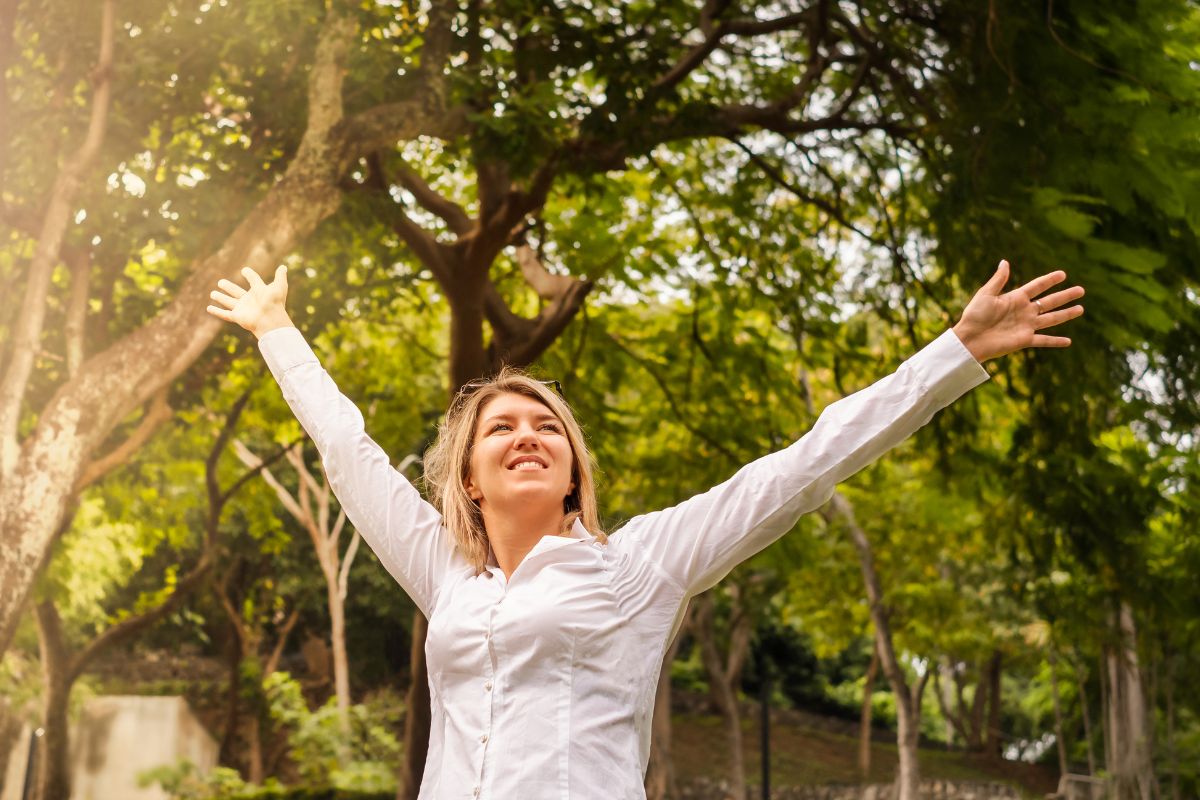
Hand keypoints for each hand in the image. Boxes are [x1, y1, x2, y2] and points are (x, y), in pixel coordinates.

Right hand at [206, 266, 293, 338]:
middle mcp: (249, 300)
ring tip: (212, 293)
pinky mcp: (237, 317)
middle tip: (220, 282)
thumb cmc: (275, 302)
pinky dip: (216, 312)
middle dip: (228, 287)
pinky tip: (208, 308)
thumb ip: (280, 276)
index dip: (250, 275)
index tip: (245, 271)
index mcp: (258, 292)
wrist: (270, 318)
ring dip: (220, 298)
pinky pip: (225, 314)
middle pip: (236, 292)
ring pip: (229, 302)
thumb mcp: (279, 286)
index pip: (253, 281)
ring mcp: (242, 309)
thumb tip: (283, 266)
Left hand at [952, 260, 1084, 362]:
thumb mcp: (986, 294)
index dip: (1049, 280)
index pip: (1037, 286)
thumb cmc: (974, 315)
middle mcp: (1023, 311)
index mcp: (1015, 298)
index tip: (1063, 274)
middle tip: (1081, 290)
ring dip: (1066, 314)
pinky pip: (1044, 340)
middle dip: (1065, 296)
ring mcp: (1025, 326)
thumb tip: (1005, 261)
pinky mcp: (1024, 340)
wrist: (969, 338)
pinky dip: (1056, 341)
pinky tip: (1068, 341)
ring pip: (1051, 319)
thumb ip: (998, 279)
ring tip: (1081, 309)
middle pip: (1049, 301)